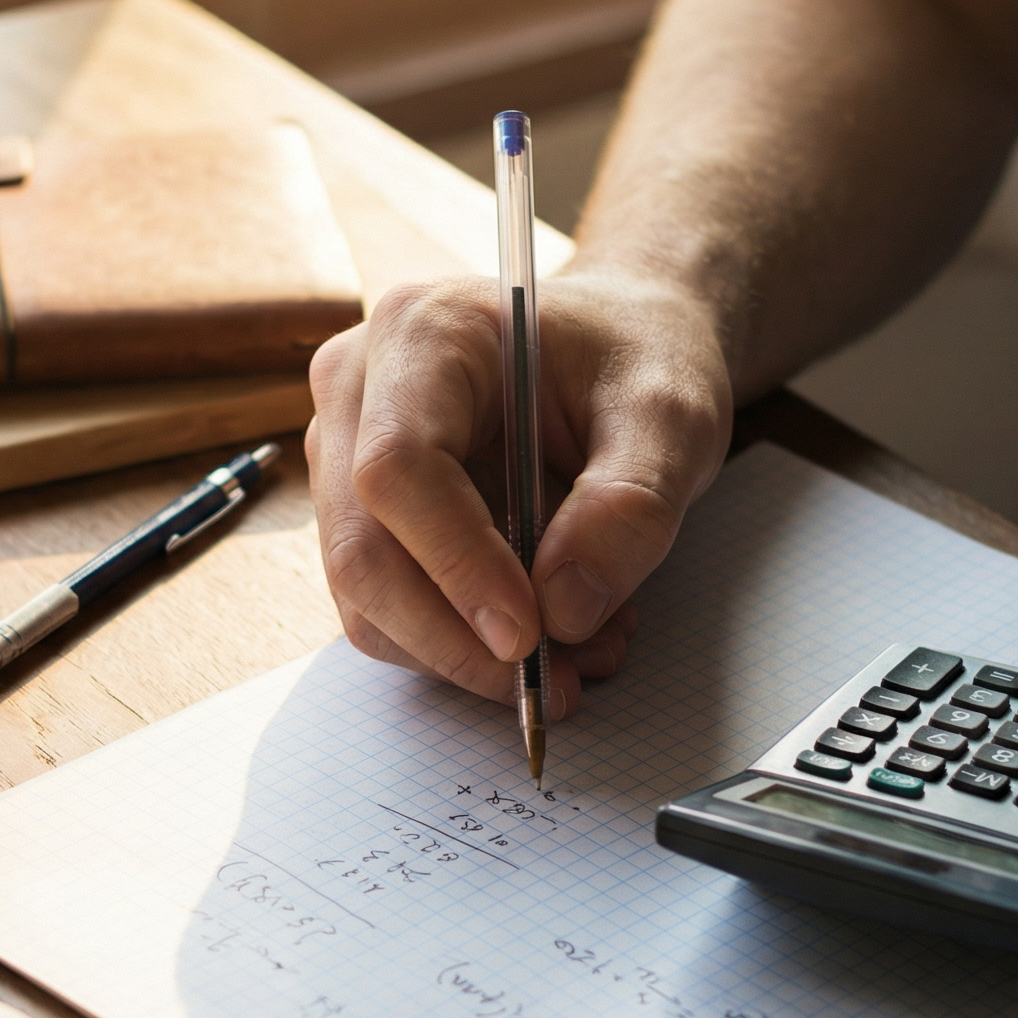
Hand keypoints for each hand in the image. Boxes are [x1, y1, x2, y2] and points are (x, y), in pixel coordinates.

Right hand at [304, 269, 734, 713]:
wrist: (618, 347)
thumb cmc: (637, 356)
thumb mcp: (672, 414)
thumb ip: (631, 505)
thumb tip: (564, 611)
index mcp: (423, 333)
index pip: (396, 468)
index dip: (454, 563)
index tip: (528, 637)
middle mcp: (358, 390)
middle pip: (363, 548)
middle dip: (457, 638)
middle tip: (558, 684)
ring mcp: (345, 453)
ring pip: (366, 596)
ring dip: (464, 652)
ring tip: (578, 654)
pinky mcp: (360, 512)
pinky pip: (387, 607)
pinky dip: (461, 644)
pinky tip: (547, 634)